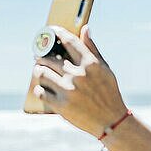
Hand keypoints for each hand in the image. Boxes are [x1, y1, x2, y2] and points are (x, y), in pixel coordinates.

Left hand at [33, 24, 127, 138]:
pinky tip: (43, 89)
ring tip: (40, 72)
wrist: (111, 121)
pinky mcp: (61, 105)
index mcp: (91, 64)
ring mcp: (68, 90)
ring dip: (39, 72)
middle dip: (42, 56)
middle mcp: (78, 75)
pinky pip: (41, 92)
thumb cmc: (108, 93)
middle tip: (39, 57)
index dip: (57, 33)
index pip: (69, 41)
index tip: (50, 30)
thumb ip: (93, 49)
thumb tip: (85, 29)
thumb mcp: (105, 69)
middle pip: (50, 58)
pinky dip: (40, 89)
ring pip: (42, 73)